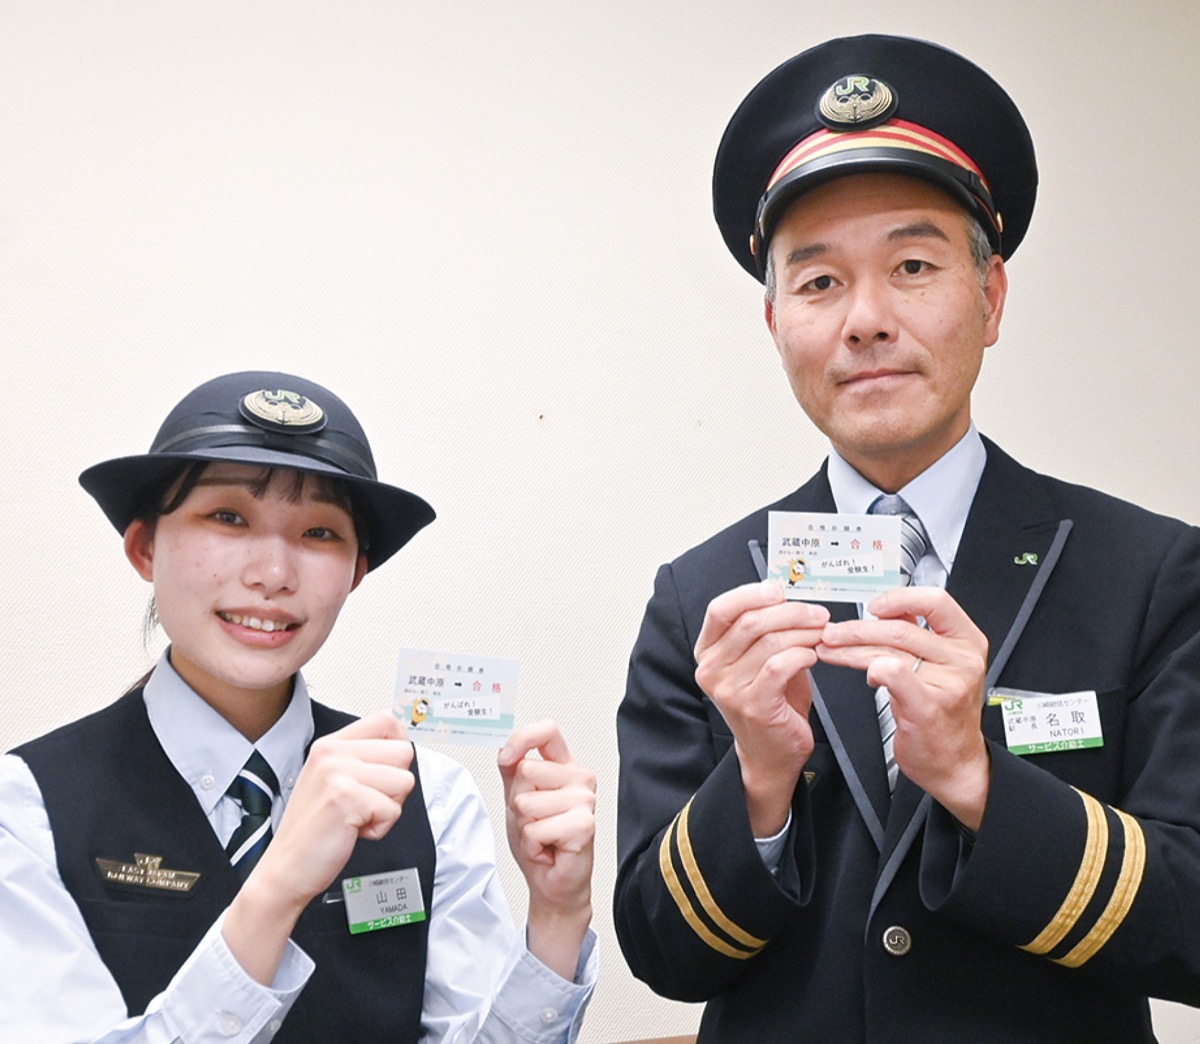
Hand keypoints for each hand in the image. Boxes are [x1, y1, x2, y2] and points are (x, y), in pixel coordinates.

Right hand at [224, 711, 414, 982]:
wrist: (285, 870)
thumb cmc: (314, 830)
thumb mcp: (331, 779)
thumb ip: (361, 759)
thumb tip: (404, 748)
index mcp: (330, 744)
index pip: (387, 721)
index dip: (397, 747)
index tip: (384, 772)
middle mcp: (332, 753)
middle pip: (404, 752)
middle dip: (394, 785)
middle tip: (364, 804)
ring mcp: (338, 774)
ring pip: (405, 781)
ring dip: (388, 808)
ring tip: (356, 818)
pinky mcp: (348, 799)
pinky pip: (393, 810)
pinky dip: (380, 829)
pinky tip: (352, 832)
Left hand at [499, 721, 594, 979]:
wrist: (552, 883)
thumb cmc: (539, 842)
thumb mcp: (516, 800)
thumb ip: (512, 770)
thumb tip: (507, 750)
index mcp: (563, 766)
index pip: (547, 731)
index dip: (523, 739)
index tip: (509, 758)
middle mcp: (579, 778)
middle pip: (527, 770)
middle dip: (518, 802)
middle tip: (534, 821)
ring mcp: (585, 800)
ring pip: (527, 802)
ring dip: (525, 827)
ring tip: (543, 836)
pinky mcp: (585, 824)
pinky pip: (537, 828)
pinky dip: (533, 844)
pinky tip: (549, 848)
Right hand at [694, 579, 829, 835]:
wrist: (771, 754)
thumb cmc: (771, 702)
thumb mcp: (761, 659)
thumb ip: (767, 630)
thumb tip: (790, 597)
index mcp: (708, 652)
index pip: (720, 609)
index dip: (750, 593)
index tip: (779, 588)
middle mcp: (711, 669)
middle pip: (750, 621)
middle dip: (791, 612)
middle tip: (819, 614)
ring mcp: (728, 688)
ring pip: (769, 641)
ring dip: (803, 633)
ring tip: (822, 634)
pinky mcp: (752, 705)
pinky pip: (779, 666)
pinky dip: (801, 655)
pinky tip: (813, 657)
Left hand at [816, 587, 989, 827]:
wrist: (954, 762)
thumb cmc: (943, 712)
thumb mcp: (940, 663)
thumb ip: (919, 633)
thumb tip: (887, 608)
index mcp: (967, 640)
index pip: (935, 600)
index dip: (899, 598)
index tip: (872, 606)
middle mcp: (962, 658)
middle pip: (901, 628)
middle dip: (857, 629)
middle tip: (831, 633)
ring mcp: (949, 682)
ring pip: (889, 650)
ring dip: (851, 649)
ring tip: (830, 649)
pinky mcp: (929, 705)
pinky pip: (895, 674)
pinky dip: (873, 668)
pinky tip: (863, 673)